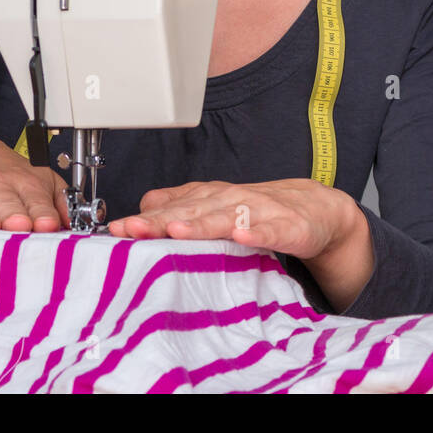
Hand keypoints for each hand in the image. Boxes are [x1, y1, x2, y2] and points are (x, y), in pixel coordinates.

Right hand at [0, 131, 70, 231]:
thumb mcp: (37, 180)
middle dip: (14, 215)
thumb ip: (58, 199)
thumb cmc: (4, 173)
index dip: (41, 213)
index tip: (48, 225)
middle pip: (5, 202)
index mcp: (23, 183)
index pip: (35, 200)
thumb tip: (74, 221)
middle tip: (20, 227)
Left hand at [106, 179, 355, 260]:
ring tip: (176, 232)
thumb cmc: (258, 209)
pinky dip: (257, 231)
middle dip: (160, 220)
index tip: (117, 229)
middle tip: (132, 230)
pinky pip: (271, 230)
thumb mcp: (215, 207)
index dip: (144, 218)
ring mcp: (259, 211)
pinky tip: (243, 235)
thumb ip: (180, 207)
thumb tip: (141, 209)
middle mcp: (230, 200)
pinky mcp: (288, 226)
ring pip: (226, 217)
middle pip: (191, 211)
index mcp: (210, 197)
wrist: (315, 208)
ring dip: (201, 225)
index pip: (172, 207)